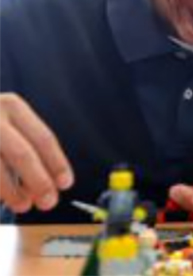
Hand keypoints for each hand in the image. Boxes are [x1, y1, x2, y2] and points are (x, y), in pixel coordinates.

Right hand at [0, 93, 73, 212]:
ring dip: (12, 192)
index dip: (57, 163)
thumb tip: (46, 185)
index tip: (66, 183)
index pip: (43, 138)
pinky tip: (3, 198)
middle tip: (49, 202)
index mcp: (12, 107)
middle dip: (39, 182)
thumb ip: (29, 149)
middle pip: (22, 154)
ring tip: (24, 205)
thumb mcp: (10, 126)